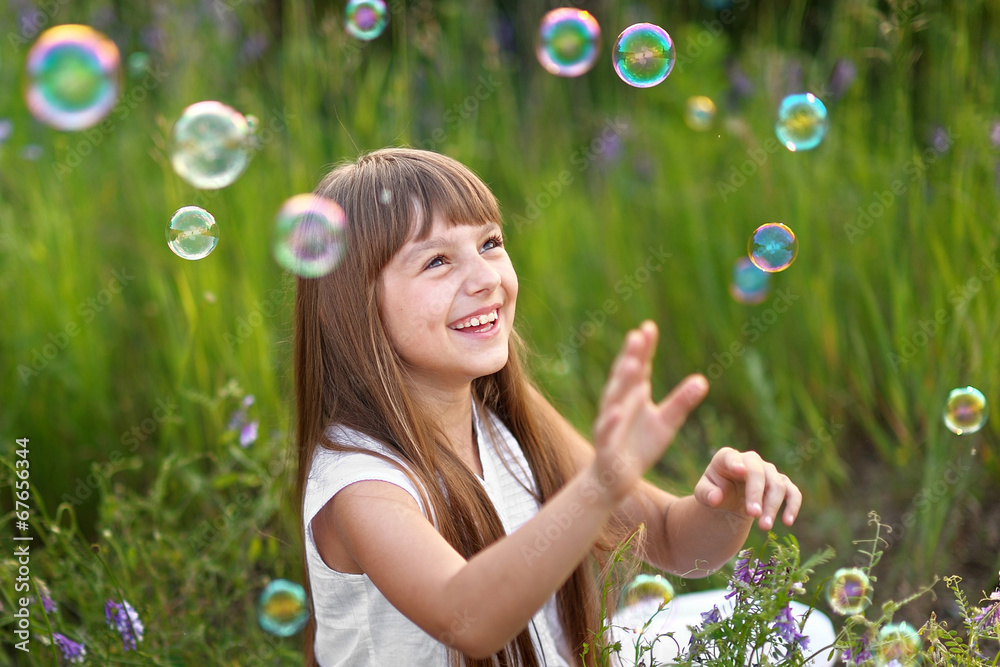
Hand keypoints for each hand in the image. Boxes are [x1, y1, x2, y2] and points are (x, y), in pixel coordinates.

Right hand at [591, 321, 708, 502]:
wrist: (615, 478)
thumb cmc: (640, 446)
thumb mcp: (667, 423)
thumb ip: (681, 401)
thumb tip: (702, 380)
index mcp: (633, 394)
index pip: (639, 366)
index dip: (644, 348)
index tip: (649, 327)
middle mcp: (619, 403)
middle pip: (625, 377)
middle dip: (630, 356)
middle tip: (638, 336)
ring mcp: (610, 423)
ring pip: (614, 399)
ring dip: (621, 382)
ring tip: (632, 364)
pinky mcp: (605, 445)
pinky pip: (608, 431)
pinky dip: (612, 421)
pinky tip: (619, 411)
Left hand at [693, 448, 802, 529]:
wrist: (729, 498)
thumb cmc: (715, 491)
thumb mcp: (703, 493)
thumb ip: (706, 494)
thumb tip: (715, 498)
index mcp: (727, 458)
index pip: (732, 458)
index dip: (736, 463)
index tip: (740, 471)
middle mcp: (751, 460)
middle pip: (758, 473)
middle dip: (757, 494)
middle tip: (753, 515)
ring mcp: (768, 470)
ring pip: (777, 485)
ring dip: (772, 506)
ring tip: (764, 526)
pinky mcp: (781, 483)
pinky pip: (792, 492)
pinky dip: (793, 506)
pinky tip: (787, 522)